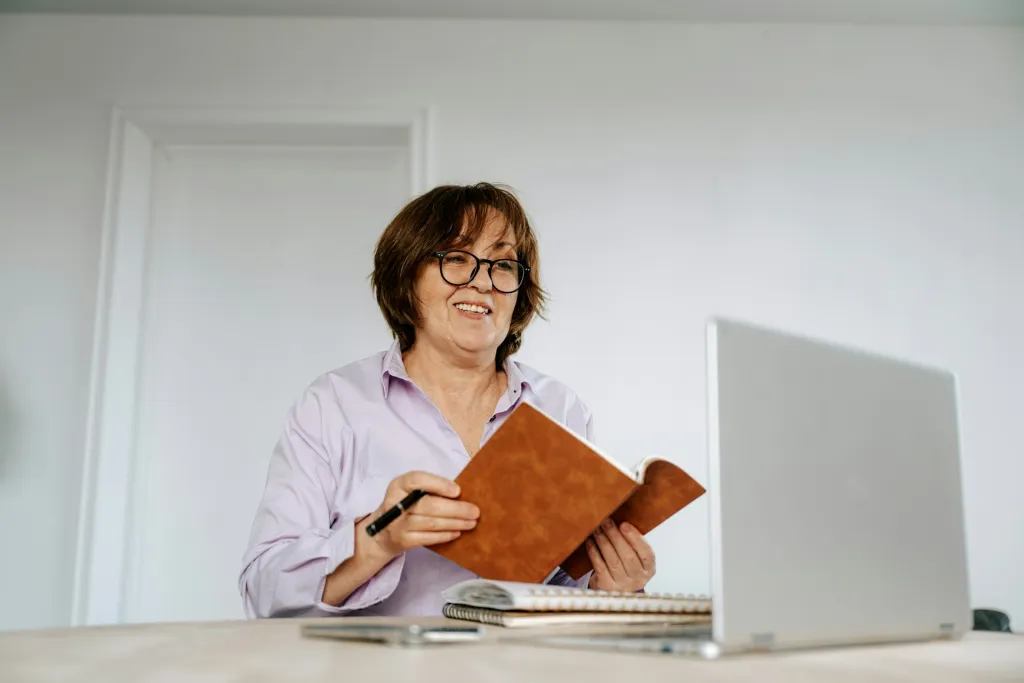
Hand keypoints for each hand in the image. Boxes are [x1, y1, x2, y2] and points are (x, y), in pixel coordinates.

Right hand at [359, 471, 478, 560]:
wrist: (381, 532)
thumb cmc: (405, 506)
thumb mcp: (410, 492)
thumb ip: (430, 489)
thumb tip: (462, 493)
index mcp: (398, 485)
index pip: (416, 480)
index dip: (438, 484)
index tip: (457, 490)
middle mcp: (394, 504)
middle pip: (428, 505)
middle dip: (455, 509)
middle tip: (475, 511)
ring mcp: (397, 524)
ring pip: (430, 523)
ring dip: (454, 523)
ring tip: (471, 522)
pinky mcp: (402, 541)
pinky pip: (427, 538)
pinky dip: (445, 535)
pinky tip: (457, 532)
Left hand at [585, 518, 655, 592]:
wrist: (614, 592)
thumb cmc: (626, 568)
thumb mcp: (636, 559)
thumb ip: (633, 544)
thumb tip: (621, 521)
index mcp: (648, 569)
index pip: (646, 554)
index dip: (635, 538)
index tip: (624, 524)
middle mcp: (637, 579)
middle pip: (628, 556)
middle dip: (615, 536)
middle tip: (606, 521)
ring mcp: (622, 585)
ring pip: (613, 560)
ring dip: (603, 541)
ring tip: (597, 528)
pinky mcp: (606, 586)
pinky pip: (600, 567)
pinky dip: (594, 552)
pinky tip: (590, 541)